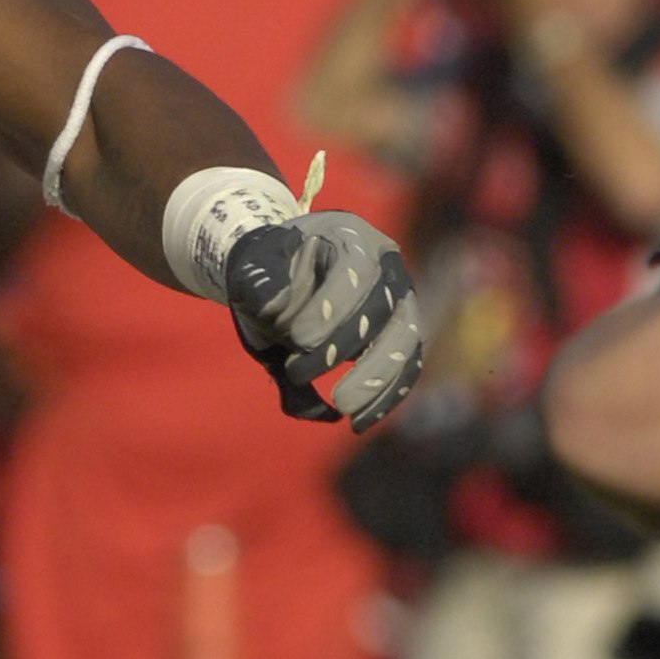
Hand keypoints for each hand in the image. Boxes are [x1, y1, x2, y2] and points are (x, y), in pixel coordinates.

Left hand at [223, 210, 422, 427]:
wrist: (282, 277)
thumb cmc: (268, 272)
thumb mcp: (252, 271)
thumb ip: (258, 288)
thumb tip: (275, 311)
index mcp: (351, 236)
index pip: (356, 271)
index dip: (331, 307)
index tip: (297, 339)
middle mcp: (386, 265)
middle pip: (384, 308)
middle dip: (344, 346)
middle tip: (298, 372)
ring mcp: (400, 301)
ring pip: (406, 341)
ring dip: (377, 380)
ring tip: (345, 411)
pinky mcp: (401, 335)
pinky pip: (406, 367)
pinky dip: (387, 396)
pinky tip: (360, 422)